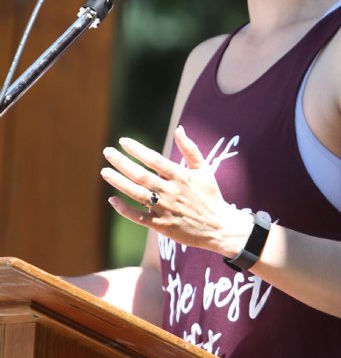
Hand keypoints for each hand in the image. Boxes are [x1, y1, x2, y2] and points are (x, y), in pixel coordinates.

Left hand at [101, 126, 251, 254]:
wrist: (218, 227)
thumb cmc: (210, 195)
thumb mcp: (204, 170)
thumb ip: (190, 149)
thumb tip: (179, 129)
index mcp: (180, 176)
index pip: (154, 159)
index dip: (137, 149)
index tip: (122, 141)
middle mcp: (170, 192)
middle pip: (140, 175)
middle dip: (122, 162)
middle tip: (107, 152)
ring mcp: (165, 209)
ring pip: (136, 194)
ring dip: (119, 182)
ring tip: (105, 171)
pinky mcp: (161, 225)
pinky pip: (139, 217)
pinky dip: (124, 209)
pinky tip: (112, 200)